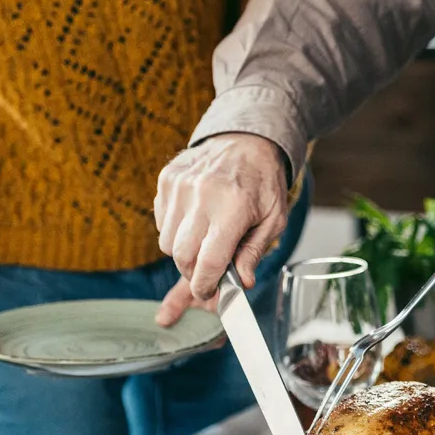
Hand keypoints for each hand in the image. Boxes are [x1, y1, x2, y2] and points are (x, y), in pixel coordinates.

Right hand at [153, 132, 288, 325]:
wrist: (246, 140)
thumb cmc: (263, 183)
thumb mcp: (272, 220)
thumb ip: (254, 252)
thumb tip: (243, 283)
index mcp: (233, 207)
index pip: (208, 261)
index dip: (205, 286)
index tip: (208, 293)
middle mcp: (202, 195)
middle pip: (182, 257)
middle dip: (193, 273)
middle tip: (208, 272)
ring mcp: (180, 185)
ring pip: (166, 243)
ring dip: (183, 252)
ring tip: (205, 240)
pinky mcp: (166, 179)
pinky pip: (161, 222)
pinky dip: (175, 230)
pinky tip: (196, 219)